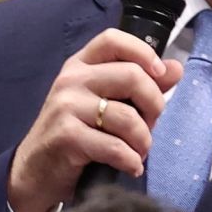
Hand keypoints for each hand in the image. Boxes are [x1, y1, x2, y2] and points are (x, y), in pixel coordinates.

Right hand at [7, 31, 182, 211]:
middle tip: (151, 125)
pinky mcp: (66, 136)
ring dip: (143, 140)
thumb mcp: (103, 104)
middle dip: (153, 105)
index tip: (160, 75)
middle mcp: (71, 80)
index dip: (143, 52)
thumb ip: (139, 86)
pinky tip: (130, 167)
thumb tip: (176, 68)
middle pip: (131, 75)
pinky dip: (130, 161)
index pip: (113, 40)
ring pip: (127, 116)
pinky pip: (114, 146)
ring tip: (139, 152)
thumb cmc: (74, 135)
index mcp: (80, 65)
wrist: (35, 171)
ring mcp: (66, 107)